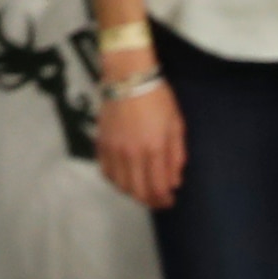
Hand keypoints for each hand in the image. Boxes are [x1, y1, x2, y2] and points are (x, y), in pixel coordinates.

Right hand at [92, 72, 182, 209]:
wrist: (127, 77)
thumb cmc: (158, 98)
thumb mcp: (176, 125)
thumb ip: (176, 155)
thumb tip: (174, 182)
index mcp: (154, 149)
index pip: (158, 188)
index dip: (164, 200)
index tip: (169, 201)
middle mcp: (132, 154)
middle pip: (138, 192)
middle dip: (150, 201)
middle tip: (158, 201)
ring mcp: (114, 150)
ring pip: (121, 185)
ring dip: (133, 193)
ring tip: (142, 190)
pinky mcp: (101, 143)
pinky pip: (106, 171)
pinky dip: (115, 180)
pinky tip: (124, 178)